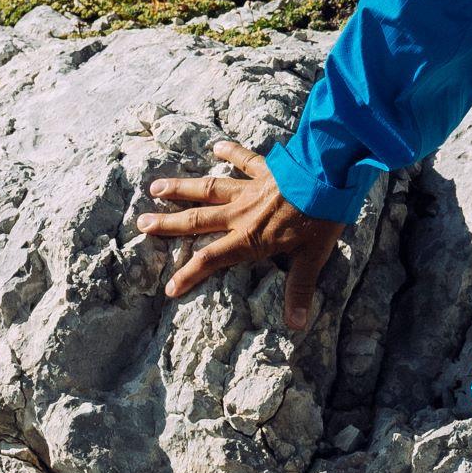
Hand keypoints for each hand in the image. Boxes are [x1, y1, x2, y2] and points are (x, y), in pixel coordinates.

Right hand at [137, 146, 344, 332]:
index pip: (211, 260)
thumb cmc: (321, 219)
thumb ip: (299, 289)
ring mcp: (250, 188)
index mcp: (249, 238)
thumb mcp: (312, 259)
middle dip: (168, 224)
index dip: (188, 274)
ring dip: (181, 188)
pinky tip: (215, 147)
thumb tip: (296, 325)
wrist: (330, 178)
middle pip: (197, 220)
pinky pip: (243, 159)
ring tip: (155, 187)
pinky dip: (230, 152)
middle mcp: (241, 213)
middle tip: (141, 223)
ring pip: (208, 189)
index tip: (168, 287)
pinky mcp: (264, 169)